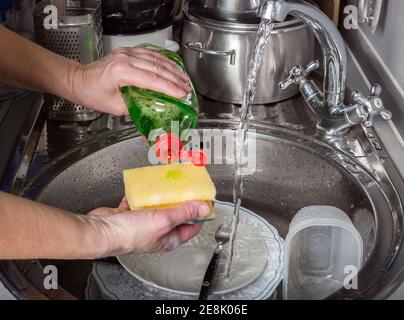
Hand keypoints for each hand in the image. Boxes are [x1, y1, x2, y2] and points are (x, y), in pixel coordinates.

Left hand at [71, 47, 191, 115]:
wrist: (78, 80)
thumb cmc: (92, 93)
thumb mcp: (115, 107)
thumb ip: (137, 108)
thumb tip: (154, 112)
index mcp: (121, 72)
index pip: (152, 80)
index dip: (170, 88)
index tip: (181, 94)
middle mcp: (125, 58)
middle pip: (157, 68)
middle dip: (175, 79)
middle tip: (187, 88)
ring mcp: (126, 53)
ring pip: (156, 59)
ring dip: (172, 69)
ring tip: (184, 78)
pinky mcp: (127, 52)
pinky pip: (150, 53)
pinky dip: (163, 60)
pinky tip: (172, 66)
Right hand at [85, 198, 209, 256]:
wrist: (102, 230)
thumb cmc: (130, 233)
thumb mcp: (164, 221)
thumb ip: (184, 213)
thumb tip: (204, 209)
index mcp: (167, 239)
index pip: (190, 228)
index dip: (199, 215)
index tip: (204, 201)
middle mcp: (156, 234)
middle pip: (174, 217)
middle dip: (180, 203)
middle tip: (186, 189)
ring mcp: (141, 225)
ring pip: (156, 209)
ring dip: (162, 198)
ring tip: (168, 186)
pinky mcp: (128, 216)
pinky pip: (139, 203)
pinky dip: (142, 196)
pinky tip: (144, 188)